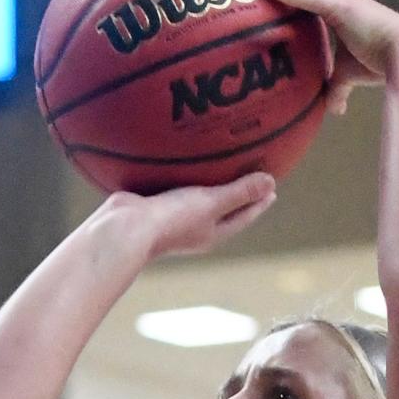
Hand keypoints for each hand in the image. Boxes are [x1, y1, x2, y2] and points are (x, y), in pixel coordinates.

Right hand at [104, 171, 277, 261]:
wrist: (126, 228)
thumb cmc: (172, 218)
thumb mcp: (211, 203)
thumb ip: (239, 192)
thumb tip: (271, 183)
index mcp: (213, 233)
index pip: (243, 216)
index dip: (258, 202)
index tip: (272, 189)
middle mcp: (196, 230)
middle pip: (224, 210)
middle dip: (238, 196)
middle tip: (252, 178)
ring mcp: (175, 220)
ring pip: (200, 200)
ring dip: (211, 187)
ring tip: (219, 168)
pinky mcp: (157, 207)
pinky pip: (178, 190)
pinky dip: (186, 179)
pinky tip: (182, 165)